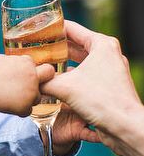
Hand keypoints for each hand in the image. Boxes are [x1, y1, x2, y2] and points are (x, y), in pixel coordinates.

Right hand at [0, 54, 51, 116]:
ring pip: (36, 96)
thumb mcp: (0, 59)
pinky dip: (18, 109)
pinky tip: (7, 105)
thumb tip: (19, 61)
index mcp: (27, 63)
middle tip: (31, 84)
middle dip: (44, 78)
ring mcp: (31, 93)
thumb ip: (14, 60)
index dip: (33, 70)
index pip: (40, 64)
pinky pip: (26, 110)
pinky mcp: (26, 107)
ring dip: (27, 98)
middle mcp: (33, 77)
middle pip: (49, 75)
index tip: (25, 75)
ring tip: (10, 97)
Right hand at [39, 20, 143, 155]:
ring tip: (43, 63)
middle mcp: (108, 54)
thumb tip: (30, 80)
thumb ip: (43, 81)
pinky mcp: (109, 84)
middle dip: (55, 46)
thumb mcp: (63, 87)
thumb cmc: (101, 100)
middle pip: (75, 44)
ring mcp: (110, 69)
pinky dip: (70, 74)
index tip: (35, 29)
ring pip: (80, 60)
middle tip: (35, 47)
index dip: (51, 28)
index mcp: (101, 45)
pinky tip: (56, 81)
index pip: (71, 28)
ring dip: (62, 62)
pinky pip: (85, 73)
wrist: (125, 127)